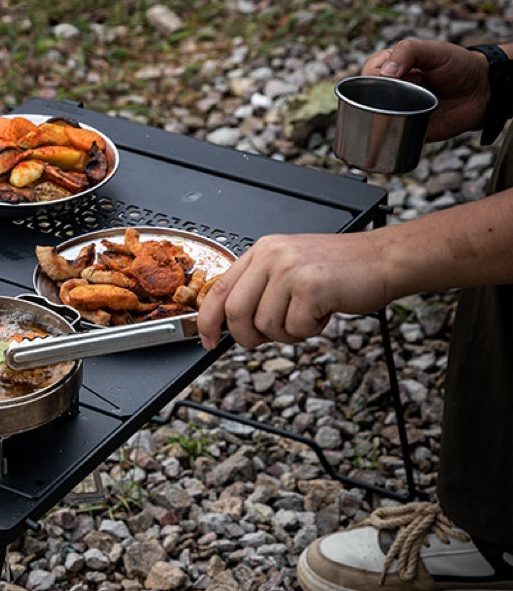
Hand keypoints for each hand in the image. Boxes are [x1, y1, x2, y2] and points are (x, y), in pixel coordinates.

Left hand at [197, 232, 390, 348]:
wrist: (382, 259)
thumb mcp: (289, 269)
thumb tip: (230, 324)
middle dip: (247, 336)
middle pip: (236, 311)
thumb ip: (260, 289)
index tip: (207, 339)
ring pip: (266, 325)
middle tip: (267, 337)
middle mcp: (271, 255)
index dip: (208, 319)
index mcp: (262, 251)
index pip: (219, 288)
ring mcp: (290, 269)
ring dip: (287, 333)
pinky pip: (294, 327)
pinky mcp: (311, 286)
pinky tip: (323, 312)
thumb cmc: (339, 270)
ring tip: (307, 315)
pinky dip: (309, 330)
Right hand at [362, 38, 489, 141]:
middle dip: (386, 95)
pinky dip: (386, 136)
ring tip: (413, 107)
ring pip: (372, 118)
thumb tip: (385, 72)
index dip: (381, 75)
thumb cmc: (459, 65)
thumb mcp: (433, 50)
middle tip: (416, 87)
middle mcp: (390, 90)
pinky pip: (387, 137)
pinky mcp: (404, 129)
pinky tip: (398, 129)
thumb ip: (408, 51)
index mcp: (391, 68)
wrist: (482, 92)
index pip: (368, 73)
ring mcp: (396, 110)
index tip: (407, 74)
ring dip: (386, 116)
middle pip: (366, 97)